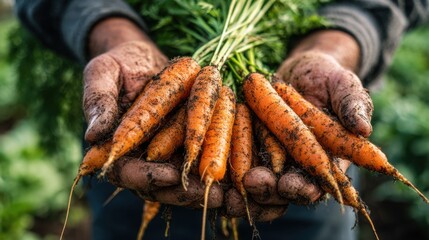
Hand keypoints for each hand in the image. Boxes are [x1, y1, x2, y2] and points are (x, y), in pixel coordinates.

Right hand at [82, 18, 222, 208]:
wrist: (144, 57)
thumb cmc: (117, 64)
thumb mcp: (103, 74)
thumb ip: (98, 101)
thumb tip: (93, 134)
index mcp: (116, 149)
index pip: (128, 172)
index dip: (148, 177)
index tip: (169, 176)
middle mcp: (143, 157)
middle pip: (162, 184)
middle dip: (184, 192)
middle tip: (206, 194)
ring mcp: (168, 153)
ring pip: (186, 179)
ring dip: (206, 188)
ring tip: (226, 194)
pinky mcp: (189, 143)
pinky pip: (204, 159)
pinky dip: (218, 166)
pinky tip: (237, 174)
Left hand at [226, 30, 369, 221]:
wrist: (299, 69)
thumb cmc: (327, 78)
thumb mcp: (342, 85)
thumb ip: (352, 104)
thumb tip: (364, 127)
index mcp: (324, 161)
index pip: (315, 183)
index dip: (304, 189)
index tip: (293, 185)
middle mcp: (294, 167)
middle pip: (280, 190)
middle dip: (267, 192)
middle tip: (254, 183)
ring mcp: (269, 159)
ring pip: (254, 183)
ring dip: (239, 188)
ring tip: (227, 190)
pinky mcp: (246, 147)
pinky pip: (234, 162)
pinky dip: (223, 169)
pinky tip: (208, 172)